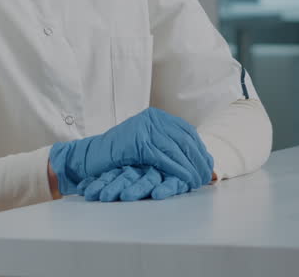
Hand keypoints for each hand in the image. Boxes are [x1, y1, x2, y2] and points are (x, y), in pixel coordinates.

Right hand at [49, 108, 213, 194]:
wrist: (90, 157)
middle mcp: (153, 118)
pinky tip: (184, 180)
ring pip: (176, 148)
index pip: (187, 132)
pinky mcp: (137, 141)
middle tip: (205, 178)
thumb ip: (168, 148)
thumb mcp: (147, 146)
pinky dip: (176, 169)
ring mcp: (145, 127)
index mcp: (158, 117)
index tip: (208, 167)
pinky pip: (163, 157)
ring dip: (190, 167)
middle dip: (198, 160)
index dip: (200, 150)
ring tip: (197, 181)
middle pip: (185, 139)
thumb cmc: (119, 157)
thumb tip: (199, 161)